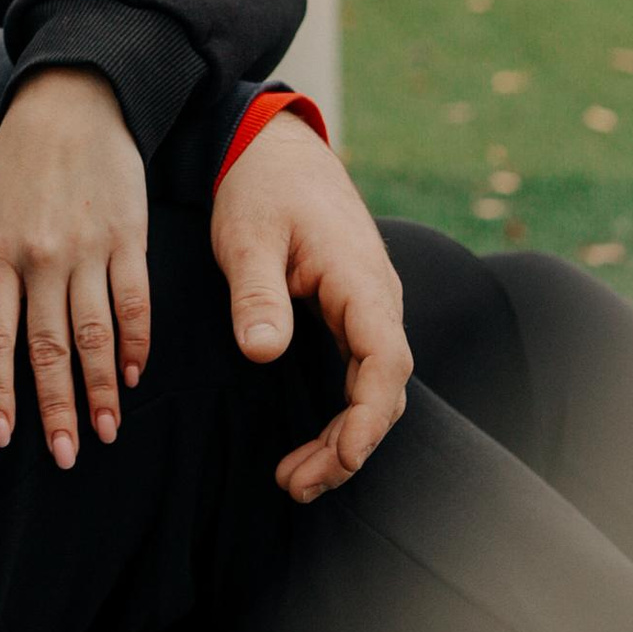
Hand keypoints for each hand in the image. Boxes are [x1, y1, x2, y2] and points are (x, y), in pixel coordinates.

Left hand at [0, 66, 147, 467]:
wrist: (77, 101)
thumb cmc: (21, 159)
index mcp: (0, 254)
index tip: (3, 436)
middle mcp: (42, 258)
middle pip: (48, 347)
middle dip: (56, 407)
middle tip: (67, 456)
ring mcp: (89, 249)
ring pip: (95, 333)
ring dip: (103, 388)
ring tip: (109, 431)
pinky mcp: (129, 238)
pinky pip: (135, 301)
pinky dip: (138, 341)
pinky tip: (137, 375)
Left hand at [209, 114, 410, 502]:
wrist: (273, 147)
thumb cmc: (260, 188)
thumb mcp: (247, 237)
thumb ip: (257, 295)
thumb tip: (263, 353)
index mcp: (361, 280)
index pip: (385, 365)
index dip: (367, 421)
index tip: (338, 460)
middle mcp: (378, 298)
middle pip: (384, 390)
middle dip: (348, 446)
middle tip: (294, 484)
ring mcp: (369, 306)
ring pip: (375, 386)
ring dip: (345, 437)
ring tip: (295, 478)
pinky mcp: (352, 310)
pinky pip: (362, 372)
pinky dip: (343, 413)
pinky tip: (313, 442)